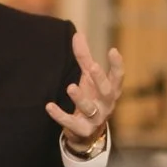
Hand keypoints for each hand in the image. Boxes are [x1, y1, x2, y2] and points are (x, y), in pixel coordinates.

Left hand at [46, 32, 124, 150]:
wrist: (86, 133)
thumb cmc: (91, 98)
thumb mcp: (88, 78)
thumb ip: (84, 58)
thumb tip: (78, 33)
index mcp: (111, 91)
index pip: (118, 77)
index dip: (117, 65)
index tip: (113, 50)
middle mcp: (106, 105)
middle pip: (106, 92)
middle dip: (100, 79)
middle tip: (94, 67)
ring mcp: (95, 119)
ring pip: (89, 108)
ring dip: (80, 98)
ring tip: (70, 87)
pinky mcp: (82, 130)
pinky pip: (71, 122)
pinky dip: (60, 115)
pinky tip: (49, 106)